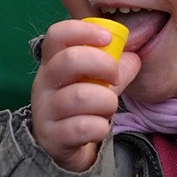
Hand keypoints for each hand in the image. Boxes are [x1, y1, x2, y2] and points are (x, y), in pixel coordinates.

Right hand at [31, 18, 140, 171]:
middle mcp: (43, 83)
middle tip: (116, 77)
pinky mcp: (51, 137)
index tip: (107, 38)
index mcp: (53, 62)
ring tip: (108, 108)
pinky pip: (83, 127)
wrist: (65, 146)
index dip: (84, 30)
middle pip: (69, 60)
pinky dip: (99, 127)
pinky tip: (98, 128)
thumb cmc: (83, 106)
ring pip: (80, 96)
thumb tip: (133, 57)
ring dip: (106, 101)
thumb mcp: (98, 82)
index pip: (57, 34)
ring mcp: (44, 110)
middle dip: (103, 65)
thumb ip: (116, 67)